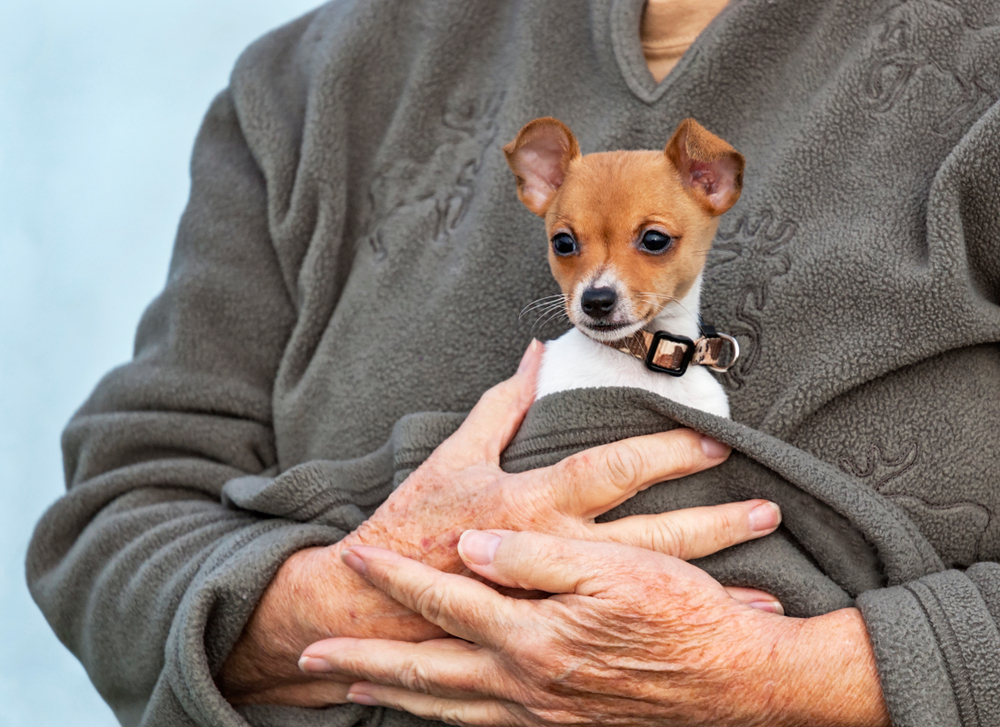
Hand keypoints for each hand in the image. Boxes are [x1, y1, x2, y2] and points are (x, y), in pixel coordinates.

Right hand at [220, 340, 771, 704]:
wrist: (375, 604)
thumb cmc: (416, 525)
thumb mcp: (454, 457)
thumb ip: (500, 405)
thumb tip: (532, 355)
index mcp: (530, 503)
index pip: (609, 472)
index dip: (662, 452)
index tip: (711, 439)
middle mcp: (553, 552)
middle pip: (647, 538)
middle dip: (710, 524)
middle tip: (764, 509)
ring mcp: (557, 600)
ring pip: (646, 591)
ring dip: (708, 585)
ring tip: (768, 583)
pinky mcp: (552, 631)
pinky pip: (624, 631)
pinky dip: (670, 632)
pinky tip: (713, 635)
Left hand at [303, 531, 889, 726]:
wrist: (740, 685)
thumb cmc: (683, 618)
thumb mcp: (612, 570)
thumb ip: (533, 558)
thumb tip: (472, 548)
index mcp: (532, 636)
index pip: (445, 601)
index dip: (396, 577)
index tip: (355, 557)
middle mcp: (526, 683)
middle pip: (426, 670)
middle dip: (366, 661)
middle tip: (315, 658)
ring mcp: (542, 712)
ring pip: (448, 708)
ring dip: (397, 696)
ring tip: (357, 689)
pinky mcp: (563, 723)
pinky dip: (446, 719)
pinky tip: (437, 713)